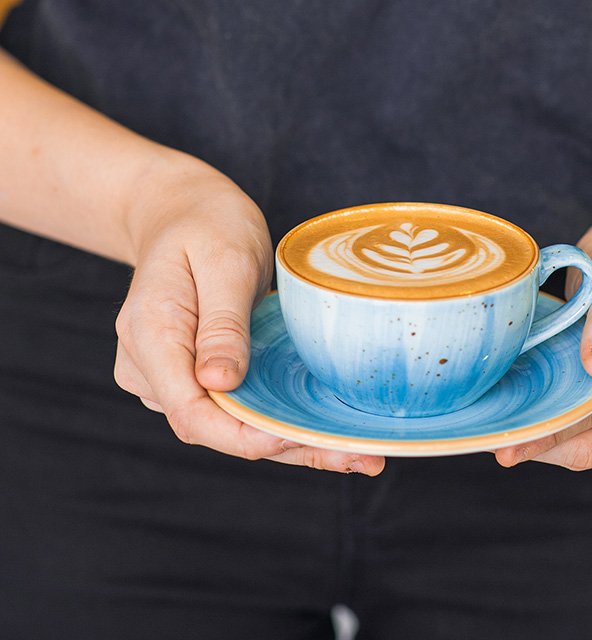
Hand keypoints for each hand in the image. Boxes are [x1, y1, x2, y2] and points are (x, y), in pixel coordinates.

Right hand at [113, 161, 383, 474]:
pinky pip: (232, 408)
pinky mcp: (192, 375)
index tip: (298, 437)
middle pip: (213, 428)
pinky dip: (278, 423)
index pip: (192, 411)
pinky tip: (327, 436)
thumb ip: (222, 323)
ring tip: (359, 455)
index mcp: (151, 335)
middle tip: (359, 457)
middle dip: (283, 447)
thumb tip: (220, 384)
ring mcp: (168, 376)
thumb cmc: (206, 224)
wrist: (182, 213)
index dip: (245, 435)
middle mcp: (149, 367)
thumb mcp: (225, 260)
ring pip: (226, 426)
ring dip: (288, 442)